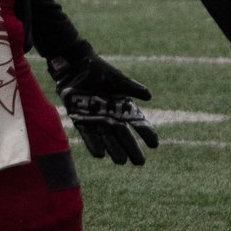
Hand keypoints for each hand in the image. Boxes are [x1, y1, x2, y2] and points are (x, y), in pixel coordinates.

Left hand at [52, 50, 156, 166]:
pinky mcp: (81, 120)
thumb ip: (131, 87)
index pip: (138, 122)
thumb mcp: (117, 78)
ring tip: (121, 162)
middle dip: (132, 148)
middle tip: (140, 162)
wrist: (76, 67)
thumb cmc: (98, 70)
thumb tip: (149, 96)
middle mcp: (111, 116)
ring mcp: (96, 119)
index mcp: (123, 105)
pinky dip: (94, 144)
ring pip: (108, 138)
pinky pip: (88, 135)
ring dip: (114, 150)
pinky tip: (100, 154)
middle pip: (124, 135)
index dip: (146, 133)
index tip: (154, 144)